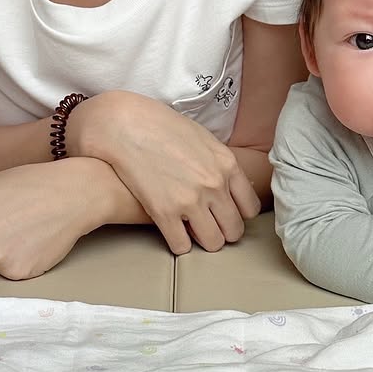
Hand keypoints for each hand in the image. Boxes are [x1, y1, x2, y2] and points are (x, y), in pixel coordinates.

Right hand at [73, 92, 260, 254]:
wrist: (123, 125)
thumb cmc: (159, 126)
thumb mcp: (200, 137)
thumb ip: (218, 162)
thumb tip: (228, 181)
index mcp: (226, 164)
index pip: (249, 207)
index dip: (237, 214)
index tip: (225, 214)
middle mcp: (214, 184)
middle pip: (234, 229)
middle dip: (222, 232)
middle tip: (208, 227)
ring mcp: (191, 200)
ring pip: (213, 243)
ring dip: (202, 241)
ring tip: (191, 232)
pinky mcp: (165, 213)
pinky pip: (182, 246)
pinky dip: (178, 243)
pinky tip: (171, 233)